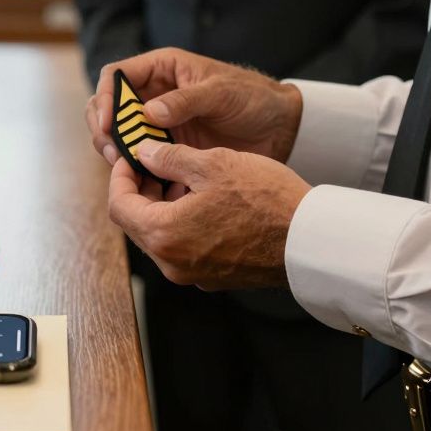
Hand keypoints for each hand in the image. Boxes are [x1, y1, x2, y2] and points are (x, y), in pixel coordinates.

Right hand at [85, 48, 303, 165]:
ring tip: (123, 168)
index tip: (106, 123)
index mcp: (163, 69)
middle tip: (112, 152)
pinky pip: (140, 156)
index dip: (104, 97)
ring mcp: (158, 122)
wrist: (280, 128)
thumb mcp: (221, 93)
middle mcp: (154, 94)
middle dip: (102, 128)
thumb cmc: (253, 98)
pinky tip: (140, 179)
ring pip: (119, 134)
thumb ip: (185, 101)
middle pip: (109, 107)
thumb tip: (148, 113)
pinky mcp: (167, 148)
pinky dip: (134, 167)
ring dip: (114, 150)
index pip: (116, 75)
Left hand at [108, 140, 311, 288]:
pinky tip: (203, 199)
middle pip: (137, 223)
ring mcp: (192, 274)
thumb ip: (169, 159)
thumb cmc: (265, 199)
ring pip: (161, 235)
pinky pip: (184, 247)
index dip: (120, 177)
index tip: (131, 157)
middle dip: (142, 190)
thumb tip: (144, 153)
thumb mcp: (213, 164)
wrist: (310, 240)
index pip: (119, 206)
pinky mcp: (213, 277)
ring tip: (184, 176)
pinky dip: (182, 222)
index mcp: (164, 235)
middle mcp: (172, 263)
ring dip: (163, 206)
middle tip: (156, 163)